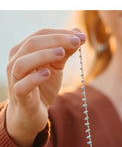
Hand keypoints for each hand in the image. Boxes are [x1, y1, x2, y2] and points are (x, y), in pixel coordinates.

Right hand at [6, 27, 85, 146]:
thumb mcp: (56, 67)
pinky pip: (22, 85)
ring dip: (43, 55)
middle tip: (77, 41)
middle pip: (32, 44)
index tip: (80, 36)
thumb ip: (65, 52)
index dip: (60, 33)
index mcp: (24, 51)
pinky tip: (48, 73)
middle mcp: (15, 61)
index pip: (40, 35)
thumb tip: (79, 33)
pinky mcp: (19, 95)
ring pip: (23, 63)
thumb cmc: (42, 87)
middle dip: (56, 40)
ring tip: (62, 53)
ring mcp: (15, 79)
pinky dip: (35, 78)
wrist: (32, 113)